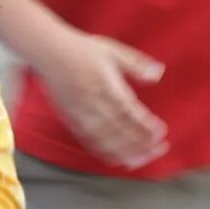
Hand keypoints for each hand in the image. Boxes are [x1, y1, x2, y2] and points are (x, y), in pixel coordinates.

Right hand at [36, 30, 168, 168]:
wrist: (48, 52)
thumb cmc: (81, 49)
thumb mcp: (112, 50)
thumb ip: (136, 64)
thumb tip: (159, 74)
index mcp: (106, 86)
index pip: (129, 111)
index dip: (145, 125)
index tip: (161, 132)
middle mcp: (93, 103)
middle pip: (120, 131)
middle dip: (141, 143)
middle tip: (160, 149)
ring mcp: (81, 114)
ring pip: (105, 141)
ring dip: (126, 152)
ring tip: (143, 159)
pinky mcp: (71, 120)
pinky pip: (89, 142)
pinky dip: (105, 153)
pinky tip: (118, 159)